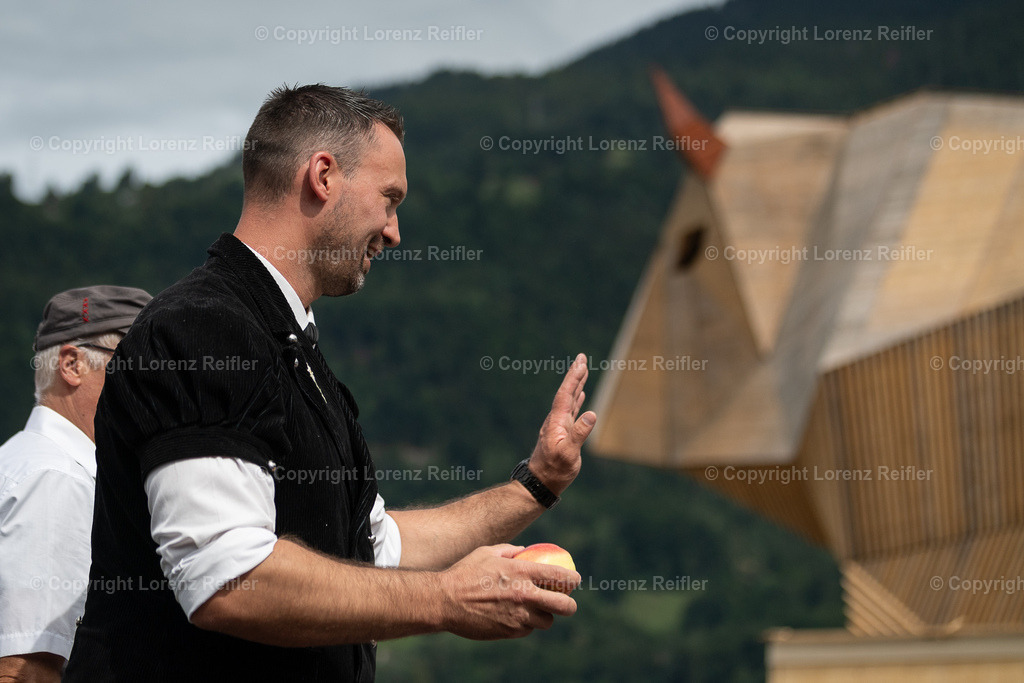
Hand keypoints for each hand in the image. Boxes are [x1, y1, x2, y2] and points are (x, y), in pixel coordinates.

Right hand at [438, 544, 580, 639]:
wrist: (444, 601)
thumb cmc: (465, 573)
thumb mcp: (487, 553)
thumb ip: (510, 552)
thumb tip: (524, 551)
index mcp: (522, 572)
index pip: (560, 576)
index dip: (572, 579)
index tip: (574, 580)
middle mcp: (524, 595)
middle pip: (564, 606)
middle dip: (569, 605)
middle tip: (565, 603)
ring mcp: (518, 616)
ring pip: (546, 621)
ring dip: (544, 616)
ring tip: (535, 609)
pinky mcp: (509, 631)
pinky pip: (527, 630)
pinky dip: (526, 624)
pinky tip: (515, 615)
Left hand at [528, 353, 596, 494]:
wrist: (541, 482)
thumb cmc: (555, 470)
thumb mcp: (568, 454)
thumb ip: (579, 434)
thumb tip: (592, 414)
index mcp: (556, 422)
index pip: (566, 394)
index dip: (573, 378)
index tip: (581, 363)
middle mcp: (556, 420)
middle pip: (567, 392)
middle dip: (575, 375)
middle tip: (581, 357)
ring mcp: (559, 426)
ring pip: (569, 400)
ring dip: (576, 385)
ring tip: (583, 371)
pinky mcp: (562, 433)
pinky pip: (571, 411)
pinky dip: (577, 400)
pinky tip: (581, 395)